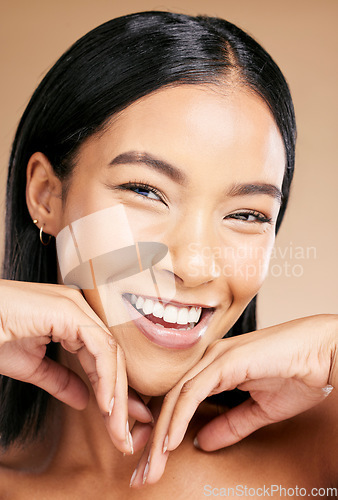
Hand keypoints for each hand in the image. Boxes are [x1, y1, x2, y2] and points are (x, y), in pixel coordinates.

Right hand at [0, 279, 152, 453]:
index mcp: (72, 318)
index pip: (104, 357)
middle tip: (124, 437)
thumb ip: (60, 380)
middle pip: (112, 356)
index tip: (121, 424)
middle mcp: (79, 308)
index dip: (116, 392)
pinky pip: (99, 346)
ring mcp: (75, 306)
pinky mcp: (68, 310)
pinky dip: (105, 377)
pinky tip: (105, 404)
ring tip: (116, 428)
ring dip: (117, 395)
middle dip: (122, 399)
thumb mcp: (32, 366)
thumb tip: (86, 401)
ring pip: (110, 353)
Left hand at [128, 314, 336, 486]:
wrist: (323, 355)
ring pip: (176, 397)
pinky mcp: (225, 360)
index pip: (178, 401)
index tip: (154, 462)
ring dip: (162, 433)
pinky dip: (179, 417)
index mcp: (214, 368)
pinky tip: (170, 442)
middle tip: (143, 474)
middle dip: (154, 439)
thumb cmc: (297, 375)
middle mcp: (208, 359)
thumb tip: (200, 442)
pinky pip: (194, 391)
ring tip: (152, 466)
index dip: (162, 431)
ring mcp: (214, 357)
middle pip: (170, 400)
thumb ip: (229, 425)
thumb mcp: (258, 411)